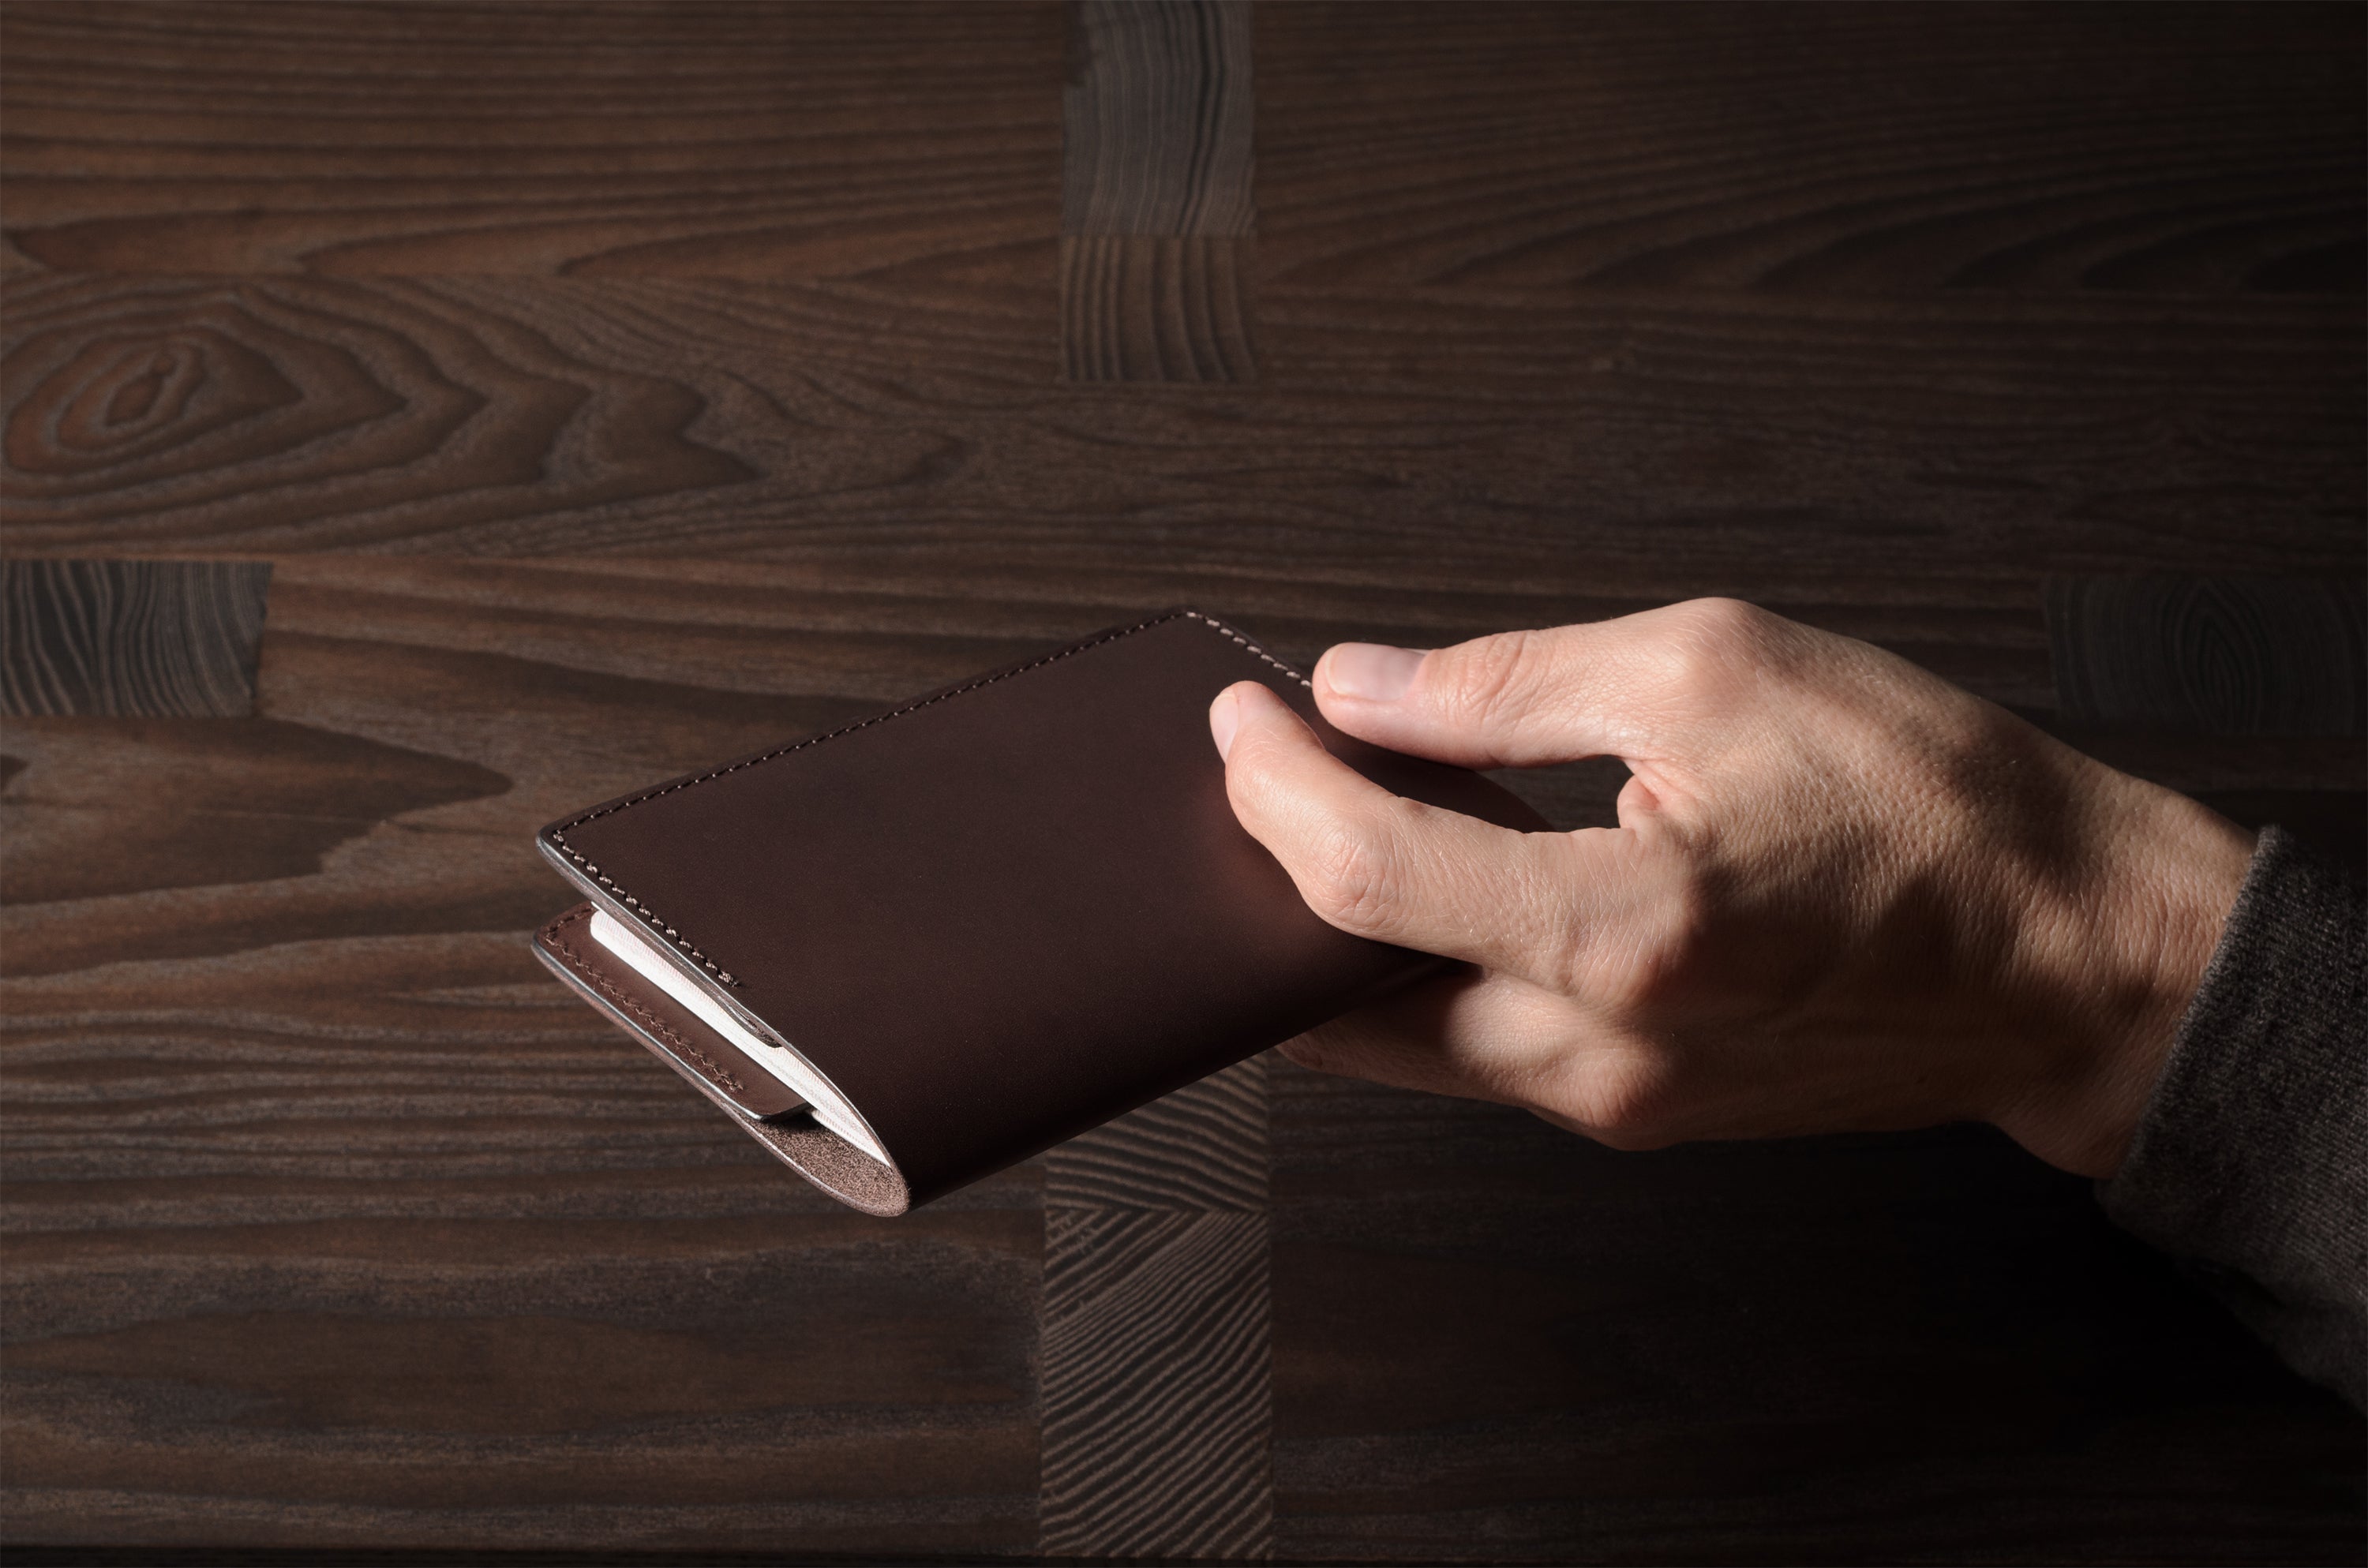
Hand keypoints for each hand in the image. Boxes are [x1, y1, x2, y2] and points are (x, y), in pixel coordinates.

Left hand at [1208, 600, 2254, 1178]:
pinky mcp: (1636, 1113)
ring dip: (1335, 941)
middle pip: (1339, 1001)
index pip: (1360, 881)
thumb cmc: (1935, 807)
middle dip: (1263, 890)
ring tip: (1319, 819)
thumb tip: (1359, 689)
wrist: (2076, 957)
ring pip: (1396, 1044)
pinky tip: (1425, 884)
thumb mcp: (1715, 671)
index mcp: (1620, 933)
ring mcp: (1614, 1103)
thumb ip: (1506, 685)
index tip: (1240, 716)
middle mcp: (1600, 1053)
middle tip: (1248, 780)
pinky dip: (1419, 973)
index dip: (1269, 787)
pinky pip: (1474, 1053)